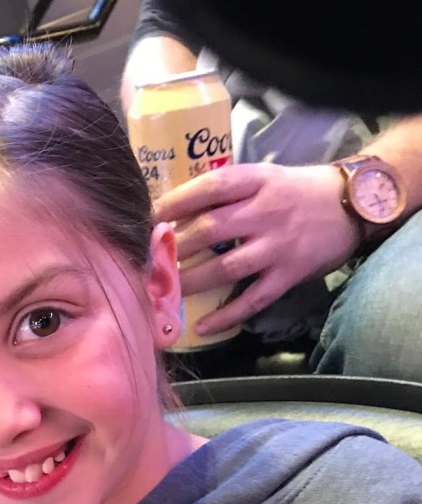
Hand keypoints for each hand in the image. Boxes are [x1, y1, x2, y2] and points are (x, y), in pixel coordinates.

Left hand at [155, 163, 360, 335]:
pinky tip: (201, 326)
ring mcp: (278, 246)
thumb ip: (229, 192)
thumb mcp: (265, 177)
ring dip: (191, 282)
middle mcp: (266, 212)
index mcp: (257, 181)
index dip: (176, 202)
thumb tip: (176, 211)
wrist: (353, 205)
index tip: (149, 217)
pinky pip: (252, 299)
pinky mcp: (289, 274)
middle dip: (174, 248)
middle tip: (149, 261)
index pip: (210, 188)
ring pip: (226, 268)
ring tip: (166, 291)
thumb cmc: (297, 191)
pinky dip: (226, 315)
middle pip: (210, 231)